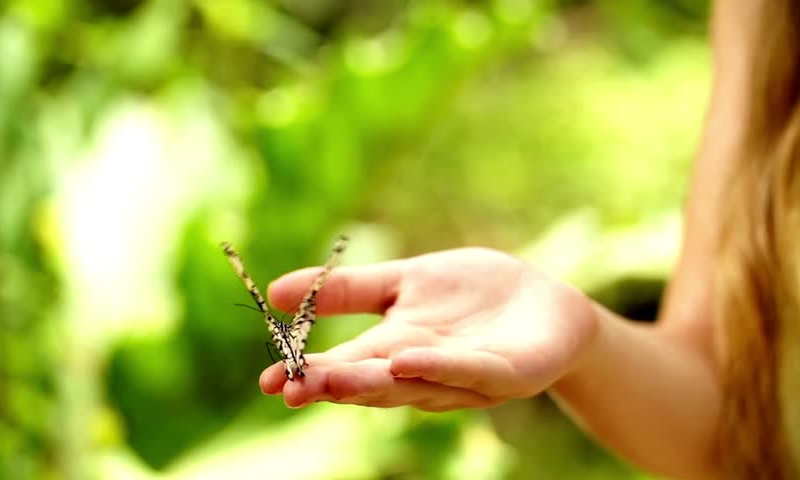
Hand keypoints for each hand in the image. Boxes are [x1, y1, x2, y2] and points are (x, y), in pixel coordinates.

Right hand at [261, 247, 597, 410]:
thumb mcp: (404, 282)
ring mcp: (464, 376)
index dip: (309, 373)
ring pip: (414, 383)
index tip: (268, 381)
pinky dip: (438, 367)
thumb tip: (275, 290)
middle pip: (372, 382)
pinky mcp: (506, 373)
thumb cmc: (472, 295)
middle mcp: (423, 370)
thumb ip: (349, 290)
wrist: (545, 303)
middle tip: (290, 389)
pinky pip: (469, 370)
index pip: (345, 365)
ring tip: (328, 377)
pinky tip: (406, 359)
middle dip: (331, 385)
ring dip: (371, 383)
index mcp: (395, 348)